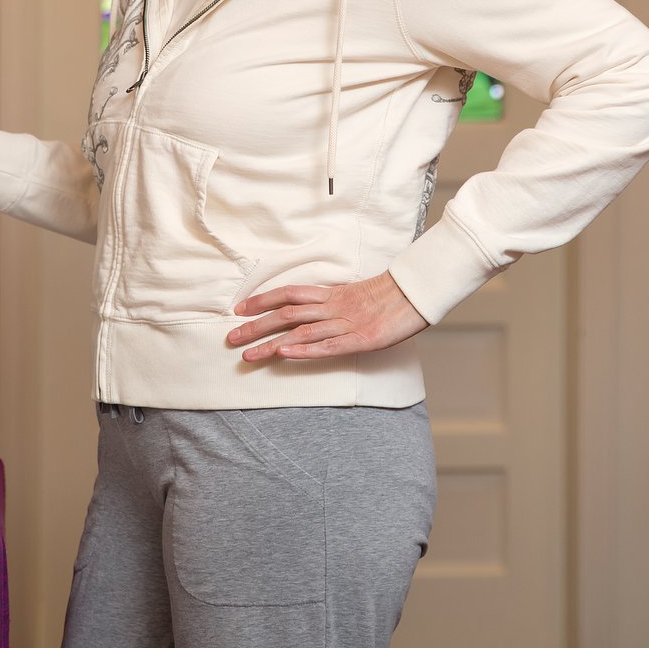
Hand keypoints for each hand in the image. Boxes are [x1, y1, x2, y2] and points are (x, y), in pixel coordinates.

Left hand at [226, 272, 427, 361]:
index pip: (288, 293)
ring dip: (271, 344)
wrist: (418, 294)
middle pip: (286, 314)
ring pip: (300, 332)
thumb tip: (308, 309)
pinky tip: (285, 354)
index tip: (238, 309)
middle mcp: (332, 306)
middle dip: (256, 326)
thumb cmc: (387, 297)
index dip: (261, 300)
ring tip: (248, 355)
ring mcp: (346, 323)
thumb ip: (330, 302)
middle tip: (231, 338)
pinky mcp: (362, 340)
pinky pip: (329, 346)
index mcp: (330, 294)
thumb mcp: (353, 295)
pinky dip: (305, 350)